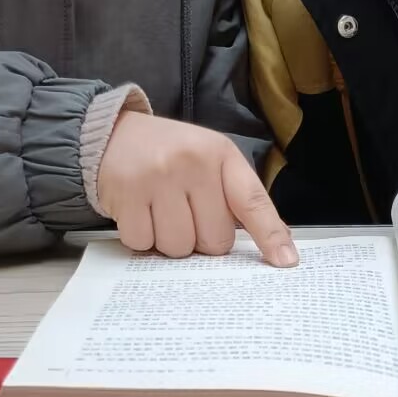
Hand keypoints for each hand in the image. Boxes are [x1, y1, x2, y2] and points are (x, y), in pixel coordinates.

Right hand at [97, 112, 298, 266]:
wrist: (112, 134)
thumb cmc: (169, 155)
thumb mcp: (209, 160)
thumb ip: (237, 197)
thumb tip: (273, 246)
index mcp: (220, 154)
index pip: (253, 201)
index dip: (270, 235)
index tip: (285, 261)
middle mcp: (192, 163)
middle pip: (214, 241)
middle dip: (201, 238)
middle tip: (185, 213)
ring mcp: (158, 178)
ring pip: (179, 247)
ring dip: (169, 241)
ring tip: (159, 210)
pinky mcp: (126, 195)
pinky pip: (144, 244)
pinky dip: (141, 237)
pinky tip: (139, 212)